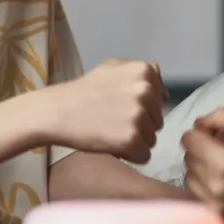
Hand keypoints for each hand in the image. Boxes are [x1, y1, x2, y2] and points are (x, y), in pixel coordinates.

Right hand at [47, 59, 167, 163]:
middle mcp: (146, 90)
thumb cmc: (85, 91)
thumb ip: (141, 74)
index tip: (121, 106)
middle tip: (114, 121)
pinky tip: (112, 145)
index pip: (160, 99)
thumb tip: (165, 95)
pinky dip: (130, 156)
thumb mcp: (113, 68)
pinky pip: (144, 156)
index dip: (142, 107)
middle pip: (158, 120)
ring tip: (111, 132)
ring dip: (135, 141)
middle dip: (141, 125)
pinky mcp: (132, 139)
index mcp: (145, 71)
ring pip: (152, 139)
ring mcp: (139, 115)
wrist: (58, 111)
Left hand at [182, 108, 223, 223]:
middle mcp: (212, 185)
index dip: (201, 132)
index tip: (216, 136)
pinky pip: (194, 193)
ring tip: (223, 169)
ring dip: (200, 168)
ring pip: (188, 175)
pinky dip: (202, 185)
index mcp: (223, 162)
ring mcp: (211, 204)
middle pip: (187, 156)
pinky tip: (221, 184)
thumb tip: (200, 122)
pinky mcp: (213, 216)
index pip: (189, 139)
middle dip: (202, 149)